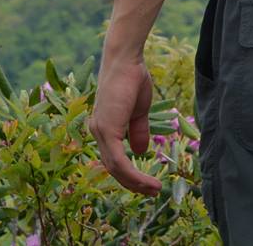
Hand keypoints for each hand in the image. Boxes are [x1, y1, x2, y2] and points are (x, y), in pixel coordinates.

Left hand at [89, 49, 160, 195]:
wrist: (126, 61)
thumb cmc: (132, 80)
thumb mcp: (138, 112)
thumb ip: (137, 131)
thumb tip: (141, 151)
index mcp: (104, 127)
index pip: (114, 159)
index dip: (130, 174)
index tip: (148, 183)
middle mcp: (97, 131)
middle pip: (113, 168)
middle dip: (133, 184)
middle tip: (153, 192)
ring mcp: (100, 131)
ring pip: (116, 169)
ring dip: (136, 183)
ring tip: (155, 189)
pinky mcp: (107, 130)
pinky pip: (120, 162)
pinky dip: (134, 175)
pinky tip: (148, 181)